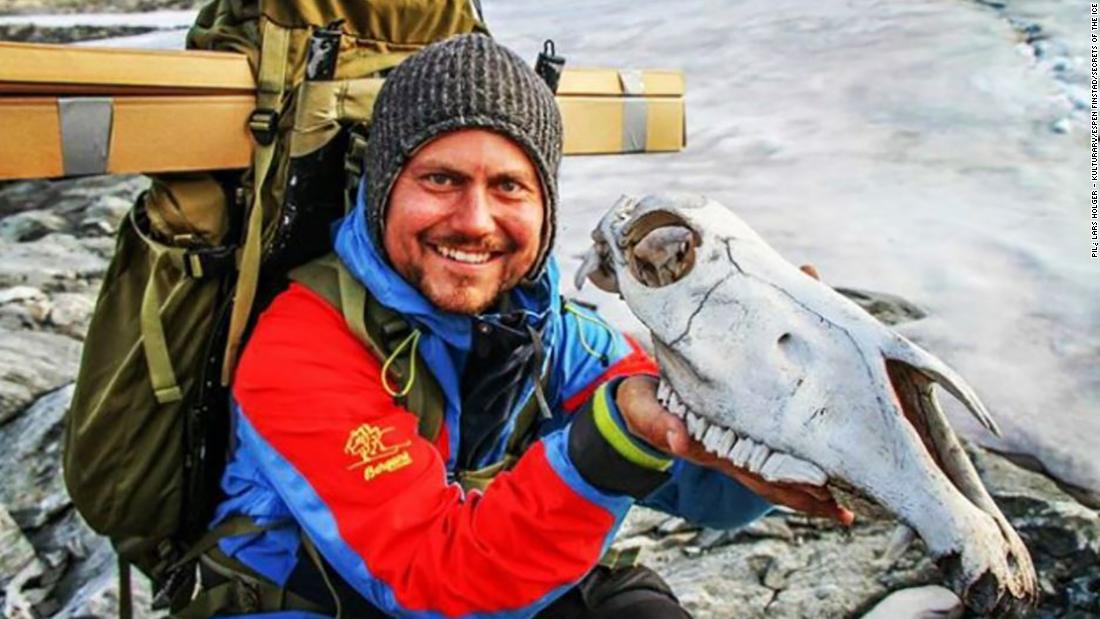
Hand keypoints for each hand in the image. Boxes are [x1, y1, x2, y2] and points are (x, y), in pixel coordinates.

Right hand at [615, 374, 854, 524]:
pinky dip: (796, 463)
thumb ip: (658, 424)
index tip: (824, 493)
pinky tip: (820, 465)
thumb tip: (678, 441)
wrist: (632, 403)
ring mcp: (733, 447)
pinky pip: (771, 453)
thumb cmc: (640, 406)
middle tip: (850, 506)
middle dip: (812, 495)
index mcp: (712, 449)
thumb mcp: (643, 412)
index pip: (758, 473)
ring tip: (847, 496)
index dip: (790, 484)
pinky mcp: (734, 434)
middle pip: (775, 482)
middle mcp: (728, 454)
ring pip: (777, 472)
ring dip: (810, 485)